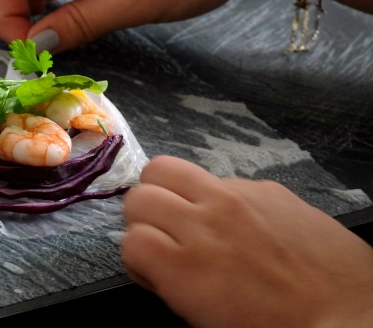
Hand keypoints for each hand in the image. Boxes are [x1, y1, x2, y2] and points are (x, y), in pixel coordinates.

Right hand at [122, 156, 372, 327]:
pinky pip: (219, 179)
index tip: (156, 273)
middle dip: (145, 221)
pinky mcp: (266, 188)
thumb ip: (174, 286)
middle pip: (139, 197)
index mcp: (184, 268)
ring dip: (167, 192)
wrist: (352, 317)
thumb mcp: (208, 323)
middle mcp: (203, 224)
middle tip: (167, 241)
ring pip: (165, 167)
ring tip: (189, 216)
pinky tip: (243, 224)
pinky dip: (217, 197)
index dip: (139, 260)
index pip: (129, 241)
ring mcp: (235, 198)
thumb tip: (159, 265)